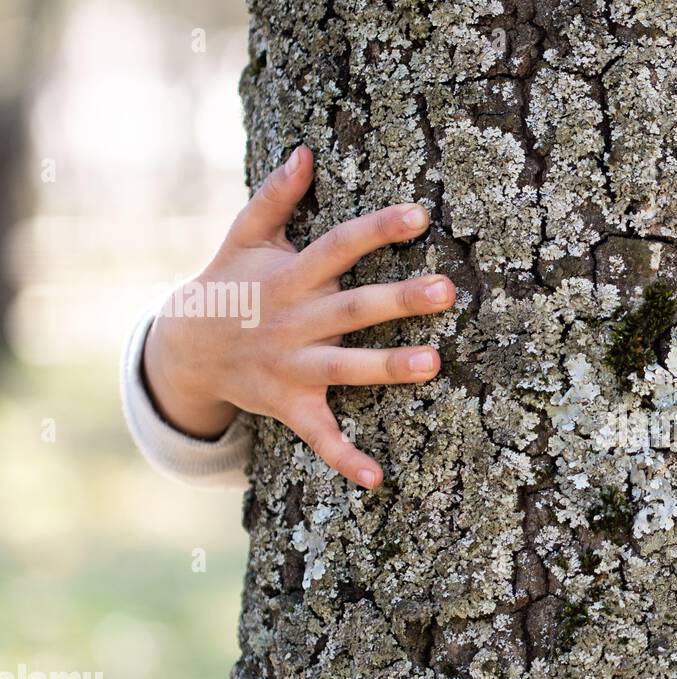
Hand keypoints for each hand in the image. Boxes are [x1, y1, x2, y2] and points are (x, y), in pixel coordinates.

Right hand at [143, 145, 456, 488]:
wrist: (182, 349)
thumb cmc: (229, 285)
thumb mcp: (243, 239)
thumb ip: (275, 198)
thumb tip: (305, 152)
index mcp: (289, 278)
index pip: (337, 247)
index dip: (376, 230)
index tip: (419, 215)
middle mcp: (294, 322)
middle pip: (352, 308)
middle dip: (398, 299)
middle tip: (445, 290)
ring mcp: (291, 367)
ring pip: (346, 368)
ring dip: (388, 369)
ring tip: (434, 363)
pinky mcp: (290, 406)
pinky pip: (320, 437)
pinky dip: (346, 459)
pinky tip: (378, 479)